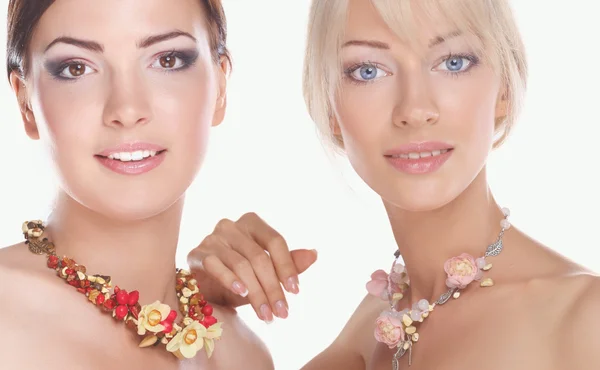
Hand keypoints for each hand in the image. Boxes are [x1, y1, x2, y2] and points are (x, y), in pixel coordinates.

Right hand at [187, 212, 317, 322]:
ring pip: (241, 265)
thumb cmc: (240, 276)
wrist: (204, 287)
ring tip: (266, 315)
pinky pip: (216, 266)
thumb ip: (289, 263)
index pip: (275, 241)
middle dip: (273, 287)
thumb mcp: (267, 272)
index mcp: (252, 222)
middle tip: (282, 312)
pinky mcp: (198, 253)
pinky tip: (242, 295)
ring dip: (256, 293)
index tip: (295, 291)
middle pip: (259, 256)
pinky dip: (231, 280)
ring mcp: (213, 238)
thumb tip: (314, 254)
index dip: (287, 266)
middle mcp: (231, 225)